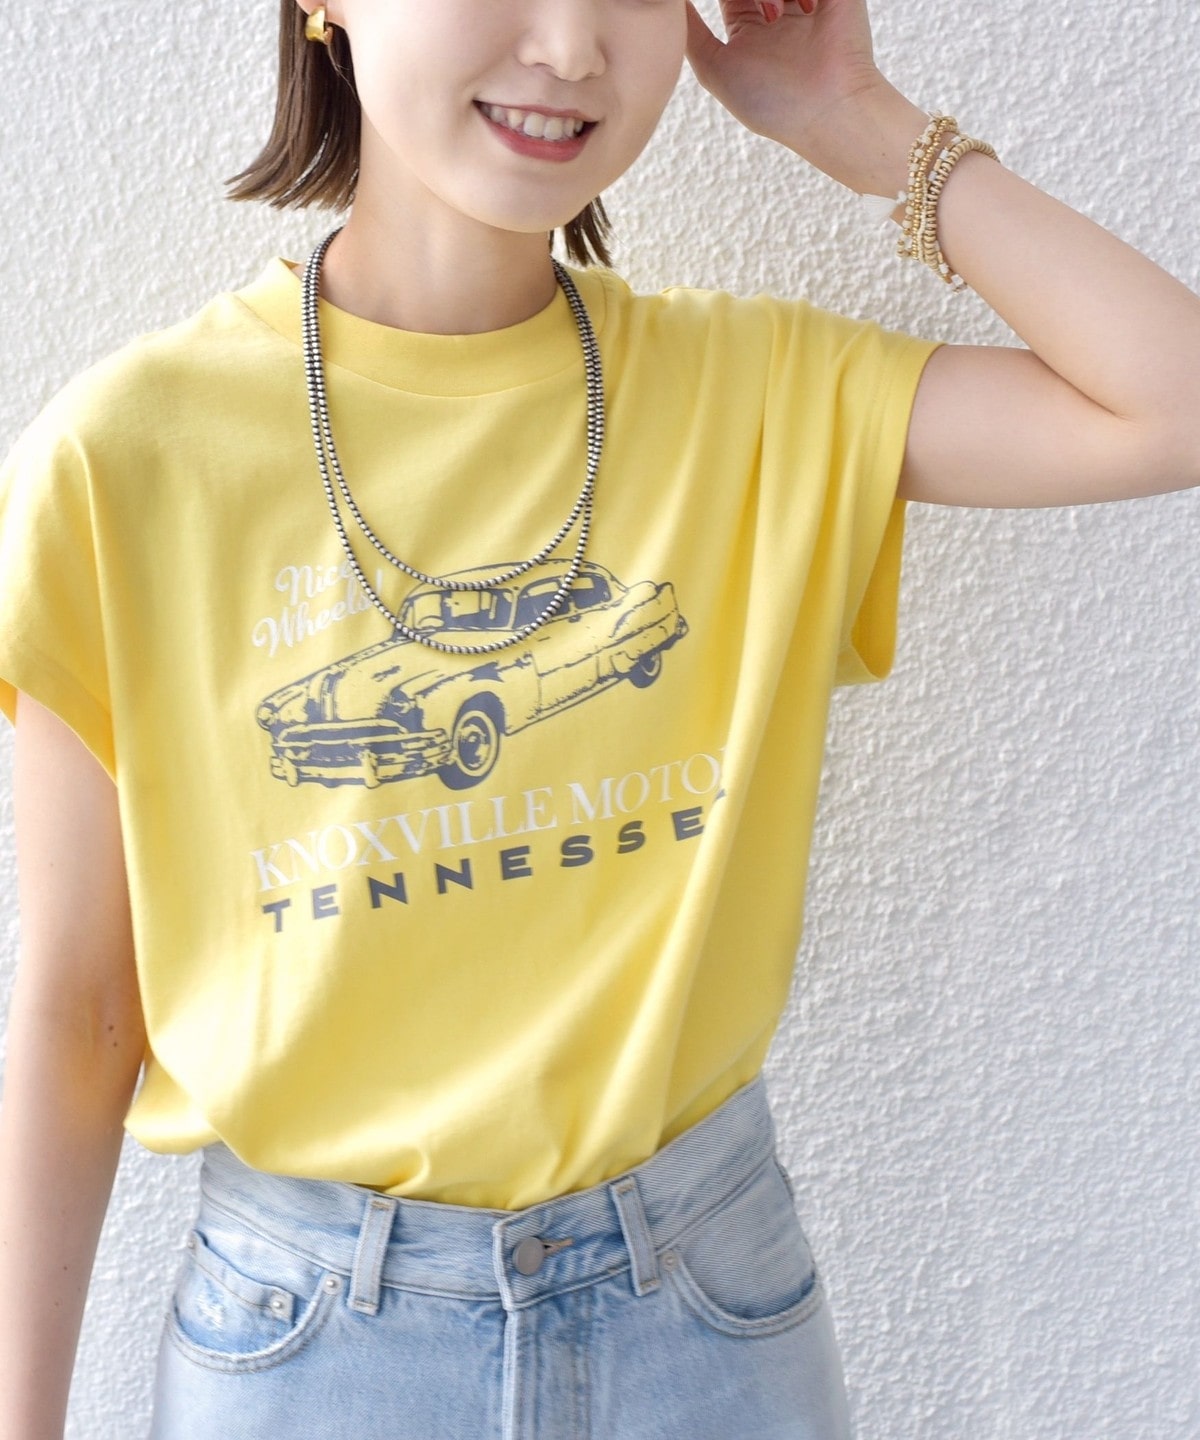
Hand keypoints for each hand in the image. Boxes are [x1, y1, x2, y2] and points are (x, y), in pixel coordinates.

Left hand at [685, 0, 911, 191]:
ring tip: (775, 18)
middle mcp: (775, 1)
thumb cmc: (772, 102)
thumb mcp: (715, 69)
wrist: (828, 109)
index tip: (735, 21)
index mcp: (747, 19)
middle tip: (761, 18)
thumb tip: (666, 7)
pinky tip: (806, 10)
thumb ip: (690, 33)